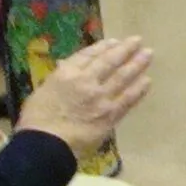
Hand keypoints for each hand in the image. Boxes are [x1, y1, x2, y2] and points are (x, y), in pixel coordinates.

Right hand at [16, 37, 152, 160]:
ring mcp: (101, 98)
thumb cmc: (36, 121)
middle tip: (137, 41)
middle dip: (125, 50)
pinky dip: (138, 89)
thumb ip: (59, 78)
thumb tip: (67, 66)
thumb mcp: (42, 91)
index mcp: (66, 74)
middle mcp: (86, 81)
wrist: (44, 145)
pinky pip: (128, 99)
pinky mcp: (110, 115)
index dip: (104, 47)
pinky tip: (147, 81)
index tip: (115, 41)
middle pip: (110, 62)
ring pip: (123, 77)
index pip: (89, 55)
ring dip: (137, 64)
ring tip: (148, 54)